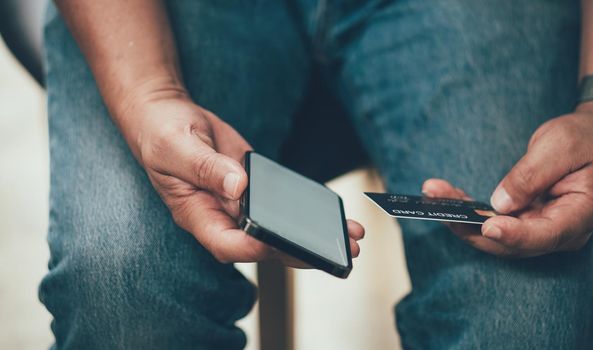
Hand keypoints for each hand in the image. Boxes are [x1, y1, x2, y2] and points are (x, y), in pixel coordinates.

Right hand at [116, 91, 362, 264]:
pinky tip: (335, 215)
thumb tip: (239, 187)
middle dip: (300, 251)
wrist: (169, 116)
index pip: (227, 244)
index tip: (277, 244)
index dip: (253, 248)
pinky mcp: (255, 189)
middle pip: (263, 246)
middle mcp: (222, 216)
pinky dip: (307, 212)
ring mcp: (240, 204)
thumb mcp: (177, 147)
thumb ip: (205, 168)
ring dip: (313, 236)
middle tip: (339, 254)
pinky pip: (282, 206)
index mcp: (197, 214)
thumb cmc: (162, 133)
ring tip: (350, 237)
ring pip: (278, 230)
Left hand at [422, 100, 592, 256]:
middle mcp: (560, 231)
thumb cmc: (585, 139)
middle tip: (437, 202)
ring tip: (432, 193)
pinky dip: (467, 210)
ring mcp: (540, 229)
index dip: (514, 235)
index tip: (487, 225)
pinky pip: (492, 221)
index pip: (545, 235)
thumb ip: (531, 175)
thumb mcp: (560, 145)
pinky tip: (442, 194)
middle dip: (470, 225)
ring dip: (461, 217)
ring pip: (495, 235)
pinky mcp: (524, 221)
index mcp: (582, 215)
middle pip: (511, 241)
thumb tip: (499, 204)